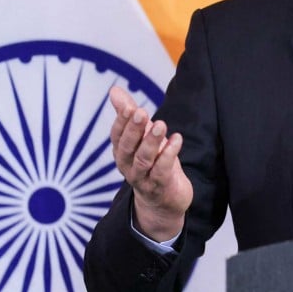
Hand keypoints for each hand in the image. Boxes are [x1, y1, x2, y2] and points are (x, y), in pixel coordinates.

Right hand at [108, 85, 192, 240]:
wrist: (163, 201)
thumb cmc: (152, 163)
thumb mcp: (142, 137)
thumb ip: (129, 114)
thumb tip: (114, 90)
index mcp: (122, 152)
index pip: (117, 135)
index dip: (122, 121)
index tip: (130, 106)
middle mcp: (128, 165)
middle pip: (128, 147)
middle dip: (134, 129)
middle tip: (143, 112)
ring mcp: (143, 178)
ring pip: (144, 159)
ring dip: (151, 142)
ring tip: (161, 125)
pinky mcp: (160, 186)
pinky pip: (162, 170)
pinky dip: (169, 154)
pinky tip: (177, 139)